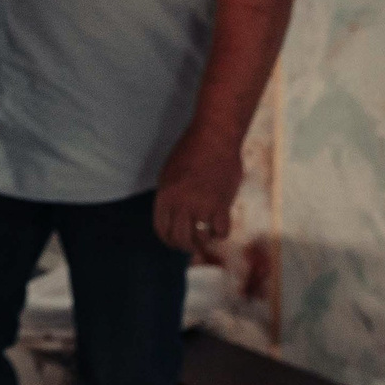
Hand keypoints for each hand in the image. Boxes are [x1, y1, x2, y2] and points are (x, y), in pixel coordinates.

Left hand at [153, 127, 242, 256]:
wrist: (214, 138)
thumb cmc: (190, 152)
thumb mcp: (169, 174)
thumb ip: (170, 196)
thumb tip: (174, 217)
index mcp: (164, 196)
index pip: (162, 230)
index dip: (168, 240)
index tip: (174, 243)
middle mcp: (181, 204)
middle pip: (180, 239)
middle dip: (185, 246)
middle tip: (191, 246)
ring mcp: (202, 206)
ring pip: (200, 239)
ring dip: (203, 241)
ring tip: (205, 236)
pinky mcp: (222, 205)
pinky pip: (221, 232)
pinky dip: (220, 233)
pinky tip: (219, 226)